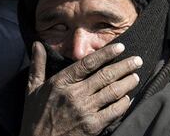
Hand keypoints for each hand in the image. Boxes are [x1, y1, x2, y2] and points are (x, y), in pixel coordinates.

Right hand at [19, 42, 141, 135]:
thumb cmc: (35, 116)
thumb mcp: (32, 89)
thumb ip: (37, 65)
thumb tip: (37, 44)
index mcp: (61, 82)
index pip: (88, 63)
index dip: (107, 53)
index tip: (120, 47)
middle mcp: (75, 94)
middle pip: (106, 75)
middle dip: (125, 66)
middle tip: (137, 60)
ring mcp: (85, 111)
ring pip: (113, 92)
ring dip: (128, 83)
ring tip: (136, 76)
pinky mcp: (92, 126)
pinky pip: (114, 111)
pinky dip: (124, 103)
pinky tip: (128, 98)